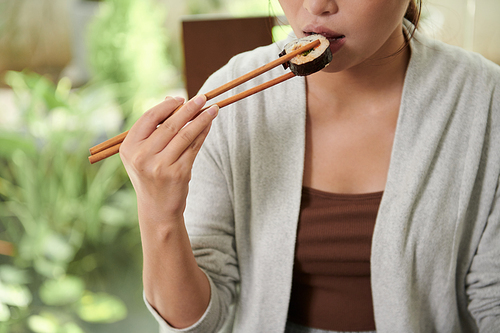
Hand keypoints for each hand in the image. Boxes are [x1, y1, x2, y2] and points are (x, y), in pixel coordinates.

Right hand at [119, 94, 218, 221]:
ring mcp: (160, 166)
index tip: (181, 98)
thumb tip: (172, 98)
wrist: (157, 209)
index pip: (149, 117)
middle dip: (189, 108)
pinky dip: (203, 133)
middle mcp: (142, 156)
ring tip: (213, 108)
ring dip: (202, 118)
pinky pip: (194, 147)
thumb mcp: (143, 154)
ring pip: (185, 134)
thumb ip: (154, 128)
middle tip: (202, 97)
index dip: (167, 106)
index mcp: (129, 148)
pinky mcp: (178, 173)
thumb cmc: (151, 176)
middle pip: (169, 124)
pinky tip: (210, 123)